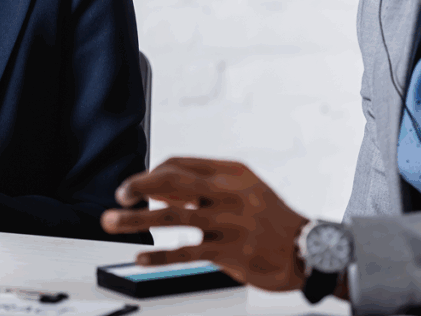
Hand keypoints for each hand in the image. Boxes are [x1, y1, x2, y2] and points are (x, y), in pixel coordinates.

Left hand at [100, 157, 308, 291]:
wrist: (309, 250)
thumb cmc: (271, 219)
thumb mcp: (243, 191)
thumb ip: (205, 189)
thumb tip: (161, 192)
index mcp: (232, 173)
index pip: (182, 164)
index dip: (153, 173)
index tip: (135, 186)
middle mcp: (231, 193)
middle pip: (175, 182)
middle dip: (140, 186)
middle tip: (119, 195)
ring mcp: (231, 223)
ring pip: (174, 217)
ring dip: (137, 219)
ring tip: (112, 222)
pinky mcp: (232, 252)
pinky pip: (187, 252)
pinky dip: (160, 254)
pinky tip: (140, 257)